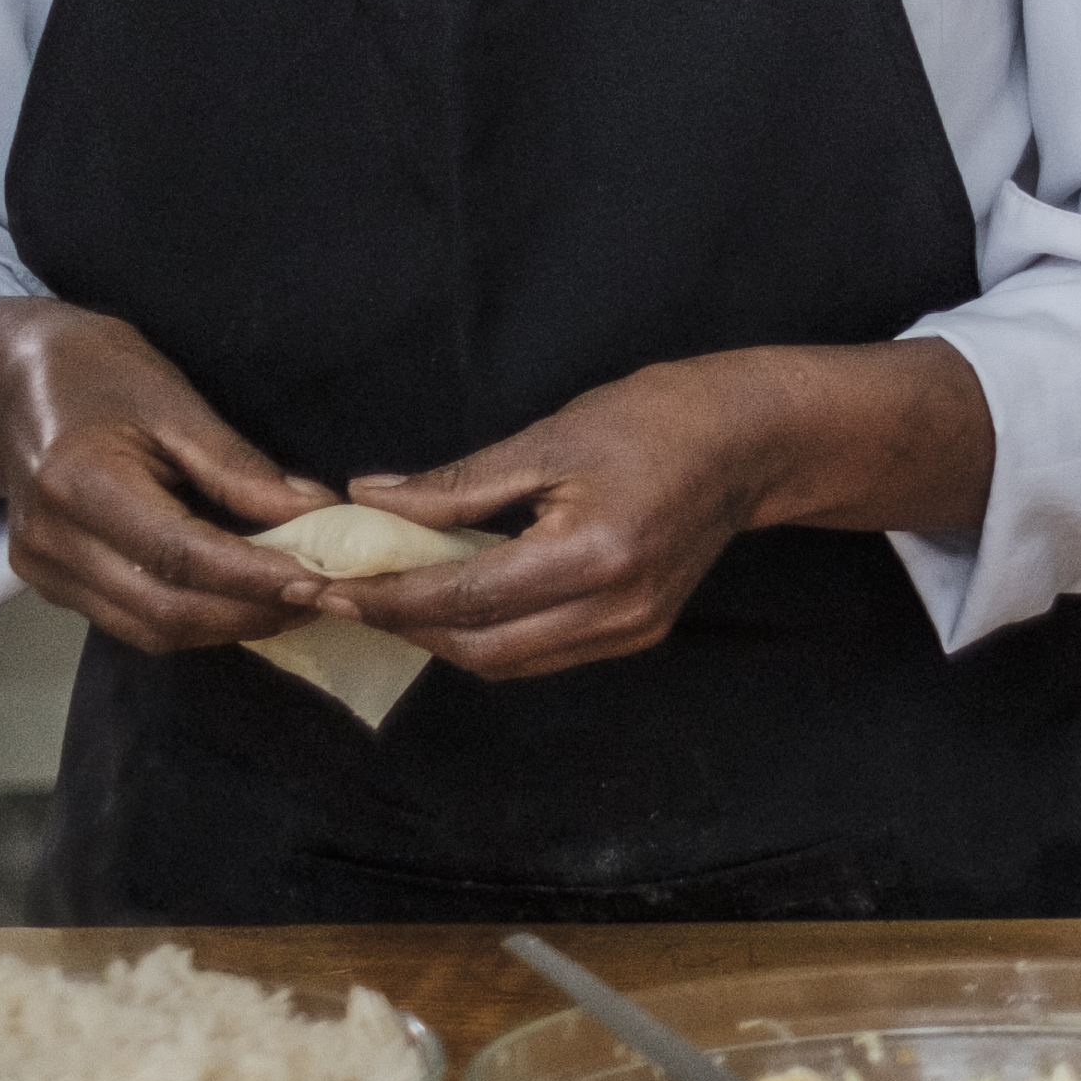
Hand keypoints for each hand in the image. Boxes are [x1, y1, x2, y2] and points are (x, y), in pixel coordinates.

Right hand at [0, 298, 338, 656]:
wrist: (11, 383)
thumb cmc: (100, 377)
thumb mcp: (176, 403)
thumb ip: (241, 468)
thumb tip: (318, 513)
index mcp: (78, 484)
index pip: (180, 555)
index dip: (256, 577)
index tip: (324, 581)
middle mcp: (49, 540)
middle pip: (163, 610)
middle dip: (251, 614)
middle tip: (325, 597)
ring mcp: (40, 570)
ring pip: (147, 630)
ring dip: (227, 626)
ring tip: (294, 600)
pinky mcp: (46, 584)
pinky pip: (128, 621)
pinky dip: (191, 618)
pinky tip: (240, 596)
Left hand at [335, 341, 991, 679]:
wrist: (755, 440)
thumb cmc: (659, 419)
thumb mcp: (550, 437)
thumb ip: (457, 484)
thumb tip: (369, 501)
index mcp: (595, 554)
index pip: (464, 597)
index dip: (387, 596)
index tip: (325, 584)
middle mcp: (618, 608)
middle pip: (480, 648)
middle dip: (403, 627)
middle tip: (342, 596)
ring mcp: (633, 628)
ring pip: (507, 661)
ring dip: (441, 638)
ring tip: (387, 600)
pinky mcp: (638, 632)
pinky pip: (542, 653)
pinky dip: (488, 635)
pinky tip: (454, 601)